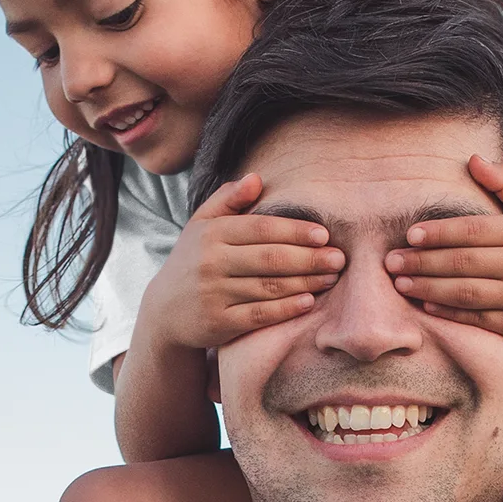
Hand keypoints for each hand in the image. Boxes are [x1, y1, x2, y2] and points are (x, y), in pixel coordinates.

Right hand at [144, 173, 342, 349]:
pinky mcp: (218, 323)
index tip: (324, 234)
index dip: (295, 231)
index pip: (261, 229)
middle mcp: (210, 262)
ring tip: (331, 278)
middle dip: (309, 258)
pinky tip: (308, 301)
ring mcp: (214, 294)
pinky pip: (259, 314)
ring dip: (305, 282)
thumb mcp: (201, 226)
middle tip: (339, 258)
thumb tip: (256, 178)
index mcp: (211, 234)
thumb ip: (228, 200)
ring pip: (269, 287)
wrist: (164, 313)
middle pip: (270, 258)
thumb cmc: (192, 262)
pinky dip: (286, 309)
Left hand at [383, 156, 502, 337]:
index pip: (472, 231)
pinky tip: (426, 305)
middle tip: (390, 262)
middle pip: (463, 263)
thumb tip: (472, 159)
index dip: (438, 233)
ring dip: (428, 289)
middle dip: (422, 263)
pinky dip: (449, 313)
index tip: (410, 234)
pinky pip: (478, 319)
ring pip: (466, 293)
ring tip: (400, 284)